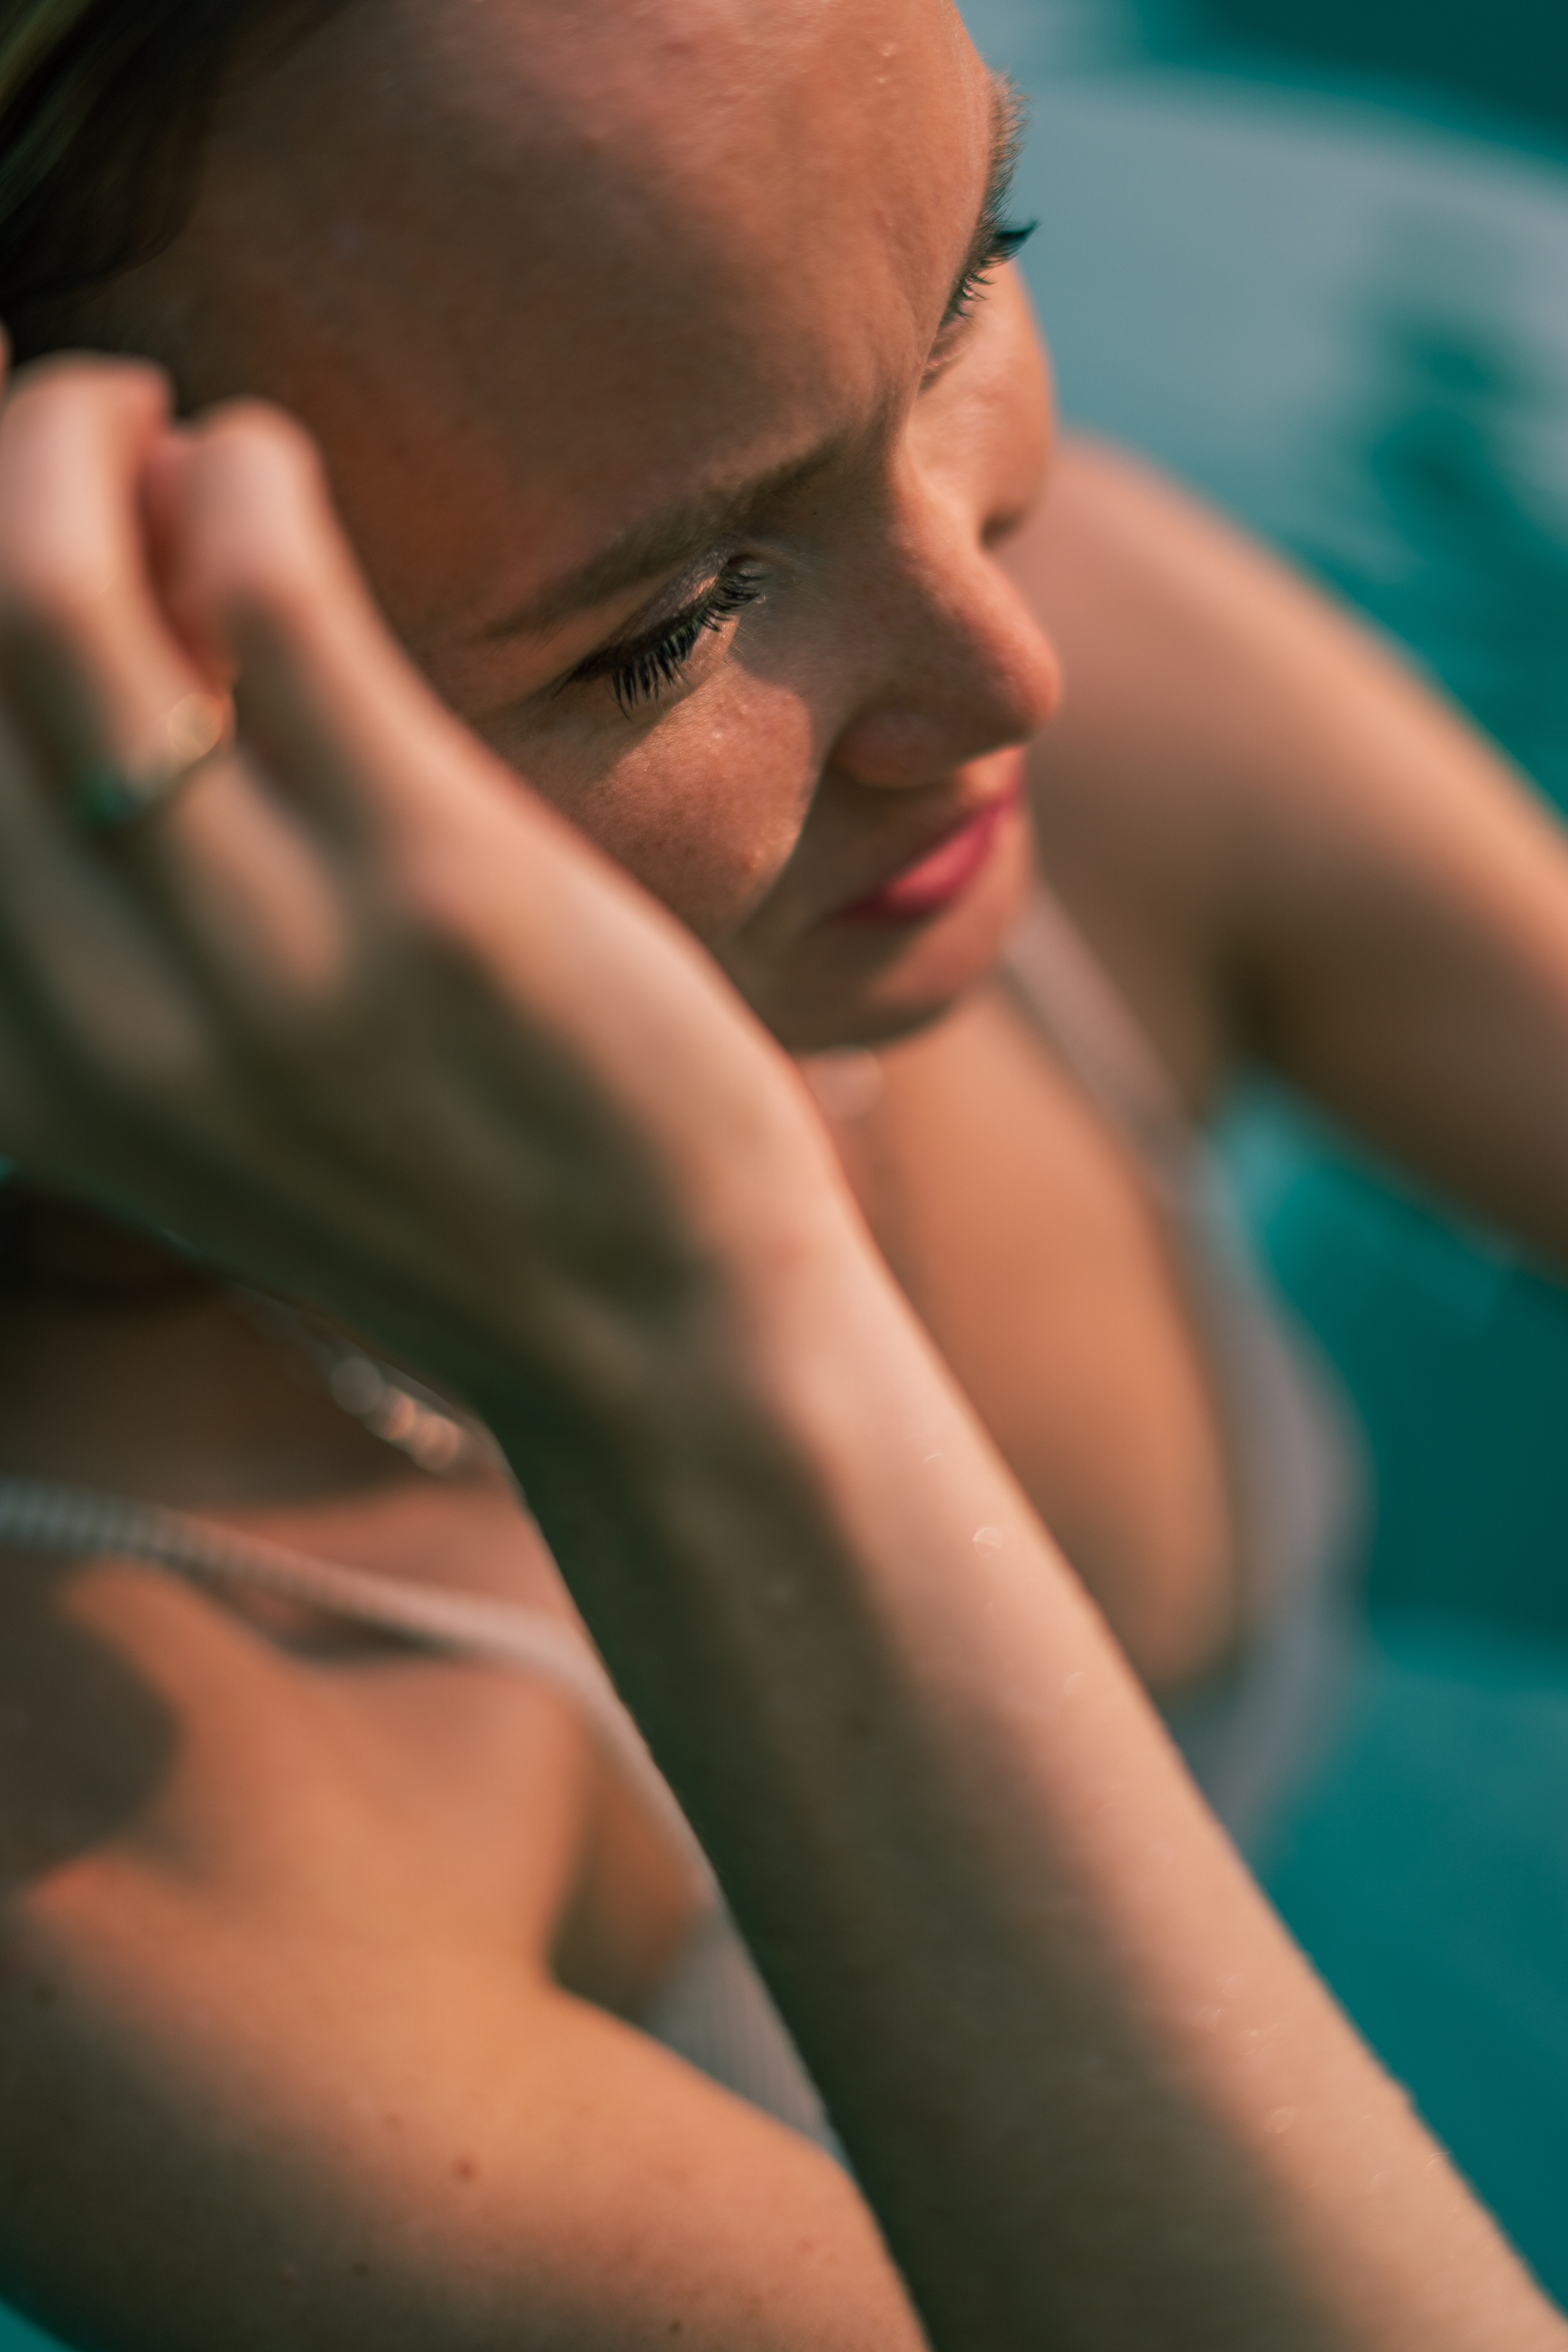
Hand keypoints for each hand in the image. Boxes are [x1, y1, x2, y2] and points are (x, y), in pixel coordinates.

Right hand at [0, 355, 829, 1419]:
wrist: (659, 1347)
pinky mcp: (426, 882)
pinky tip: (264, 469)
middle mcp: (108, 1021)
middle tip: (58, 415)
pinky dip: (240, 478)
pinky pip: (267, 596)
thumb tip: (89, 664)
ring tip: (146, 415)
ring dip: (75, 440)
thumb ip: (112, 956)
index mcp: (36, 1080)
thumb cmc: (457, 1201)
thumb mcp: (217, 1115)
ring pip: (51, 603)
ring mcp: (263, 952)